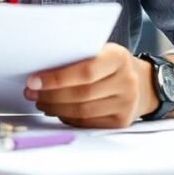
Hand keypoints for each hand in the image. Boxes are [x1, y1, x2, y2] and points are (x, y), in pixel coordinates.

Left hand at [23, 43, 156, 127]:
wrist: (142, 83)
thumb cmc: (111, 64)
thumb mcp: (101, 51)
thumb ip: (78, 56)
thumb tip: (41, 68)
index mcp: (118, 57)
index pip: (85, 71)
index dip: (56, 78)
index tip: (34, 80)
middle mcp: (126, 81)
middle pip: (81, 94)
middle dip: (50, 95)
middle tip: (31, 93)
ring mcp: (126, 103)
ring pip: (83, 111)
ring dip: (56, 108)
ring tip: (41, 102)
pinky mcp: (122, 121)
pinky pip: (88, 123)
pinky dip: (68, 118)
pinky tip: (57, 111)